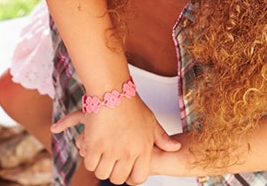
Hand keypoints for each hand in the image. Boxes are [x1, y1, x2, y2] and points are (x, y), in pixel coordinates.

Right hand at [53, 92, 181, 183]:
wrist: (112, 90)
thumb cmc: (131, 105)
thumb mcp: (151, 121)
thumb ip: (162, 137)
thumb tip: (176, 147)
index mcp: (144, 148)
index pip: (138, 177)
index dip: (131, 177)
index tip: (126, 170)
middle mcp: (129, 152)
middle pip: (118, 178)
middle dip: (114, 173)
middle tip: (111, 162)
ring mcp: (111, 149)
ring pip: (103, 173)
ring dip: (101, 166)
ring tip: (102, 155)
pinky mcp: (94, 145)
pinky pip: (90, 164)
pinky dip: (90, 159)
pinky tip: (93, 150)